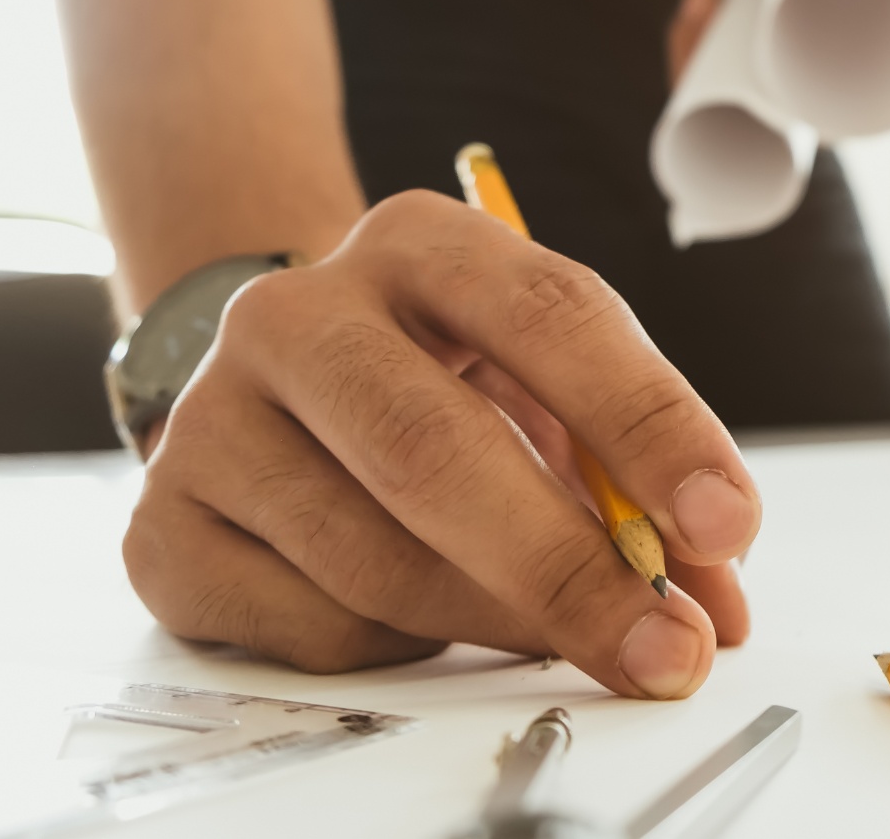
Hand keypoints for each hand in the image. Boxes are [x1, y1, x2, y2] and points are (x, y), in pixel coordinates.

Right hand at [125, 190, 758, 696]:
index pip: (553, 315)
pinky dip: (403, 646)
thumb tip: (714, 603)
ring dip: (500, 622)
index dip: (649, 425)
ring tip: (560, 633)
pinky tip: (422, 611)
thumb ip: (632, 480)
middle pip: (438, 447)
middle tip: (665, 647)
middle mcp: (299, 312)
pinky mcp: (164, 527)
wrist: (280, 382)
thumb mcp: (547, 388)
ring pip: (380, 559)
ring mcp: (212, 417)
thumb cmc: (448, 379)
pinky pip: (317, 625)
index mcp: (421, 242)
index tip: (725, 525)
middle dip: (571, 568)